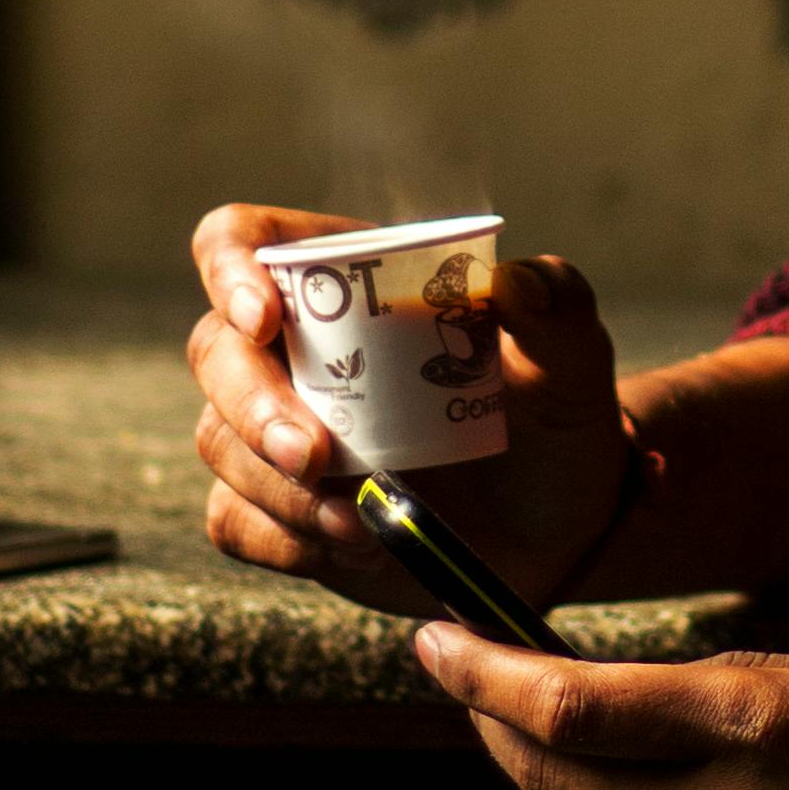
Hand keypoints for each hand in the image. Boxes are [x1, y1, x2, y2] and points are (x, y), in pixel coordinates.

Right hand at [188, 209, 642, 612]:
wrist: (555, 532)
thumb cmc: (555, 425)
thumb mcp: (573, 367)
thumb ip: (558, 311)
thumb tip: (517, 281)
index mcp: (346, 282)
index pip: (243, 240)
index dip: (231, 268)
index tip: (264, 317)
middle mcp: (294, 350)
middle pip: (215, 350)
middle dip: (253, 405)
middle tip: (315, 456)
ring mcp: (274, 431)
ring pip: (219, 441)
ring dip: (279, 486)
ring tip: (361, 523)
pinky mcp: (276, 510)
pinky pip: (235, 520)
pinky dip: (284, 538)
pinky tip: (354, 549)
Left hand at [415, 627, 788, 789]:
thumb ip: (765, 678)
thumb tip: (680, 688)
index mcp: (757, 732)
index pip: (563, 704)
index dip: (478, 673)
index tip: (434, 640)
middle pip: (552, 777)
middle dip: (497, 725)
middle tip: (476, 684)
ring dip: (576, 783)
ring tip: (594, 736)